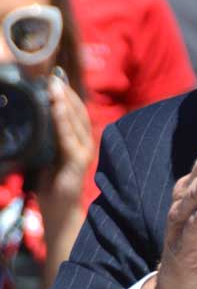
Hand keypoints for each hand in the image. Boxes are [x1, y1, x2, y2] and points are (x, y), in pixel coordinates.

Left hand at [36, 76, 94, 286]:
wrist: (56, 214)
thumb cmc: (47, 185)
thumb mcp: (41, 154)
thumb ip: (39, 136)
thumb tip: (21, 116)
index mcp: (75, 139)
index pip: (73, 110)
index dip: (65, 92)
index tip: (52, 74)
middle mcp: (82, 143)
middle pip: (77, 110)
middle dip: (65, 91)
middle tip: (51, 74)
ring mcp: (82, 152)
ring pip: (75, 120)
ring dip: (65, 101)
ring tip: (53, 85)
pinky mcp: (77, 163)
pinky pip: (70, 137)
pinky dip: (63, 121)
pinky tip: (56, 107)